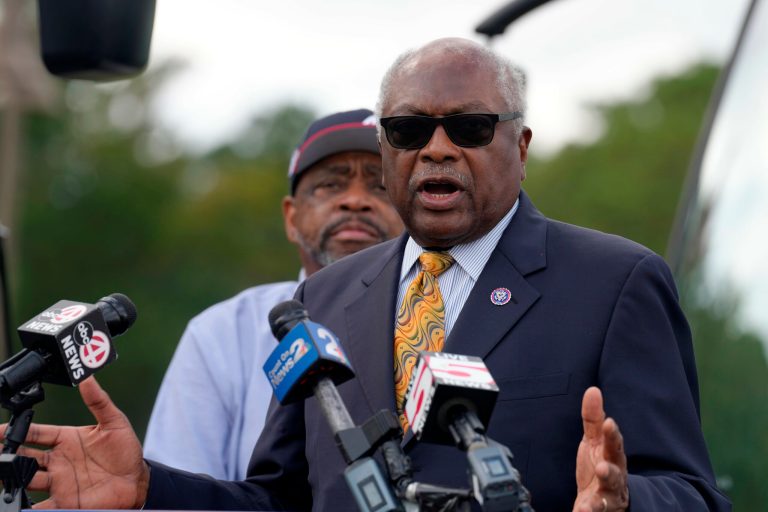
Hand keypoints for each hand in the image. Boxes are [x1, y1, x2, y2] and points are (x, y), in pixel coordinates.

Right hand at [0, 377, 148, 508]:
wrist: (137, 482)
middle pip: (24, 456)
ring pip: (26, 479)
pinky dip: (25, 507)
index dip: (16, 430)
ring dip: (12, 478)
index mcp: (67, 439)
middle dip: (8, 454)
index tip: (0, 430)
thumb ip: (99, 401)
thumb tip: (88, 378)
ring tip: (4, 474)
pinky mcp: (64, 500)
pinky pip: (39, 506)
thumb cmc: (126, 451)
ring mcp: (59, 481)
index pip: (35, 433)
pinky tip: (16, 504)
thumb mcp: (115, 422)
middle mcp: (58, 460)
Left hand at [573, 387, 628, 511]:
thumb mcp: (594, 441)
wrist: (602, 498)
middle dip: (610, 471)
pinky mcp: (599, 510)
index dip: (612, 434)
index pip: (614, 444)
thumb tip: (593, 390)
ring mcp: (607, 497)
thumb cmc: (599, 464)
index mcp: (612, 457)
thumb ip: (593, 419)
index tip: (608, 423)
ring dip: (599, 501)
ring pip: (607, 499)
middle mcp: (614, 478)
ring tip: (589, 505)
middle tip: (602, 467)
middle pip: (615, 475)